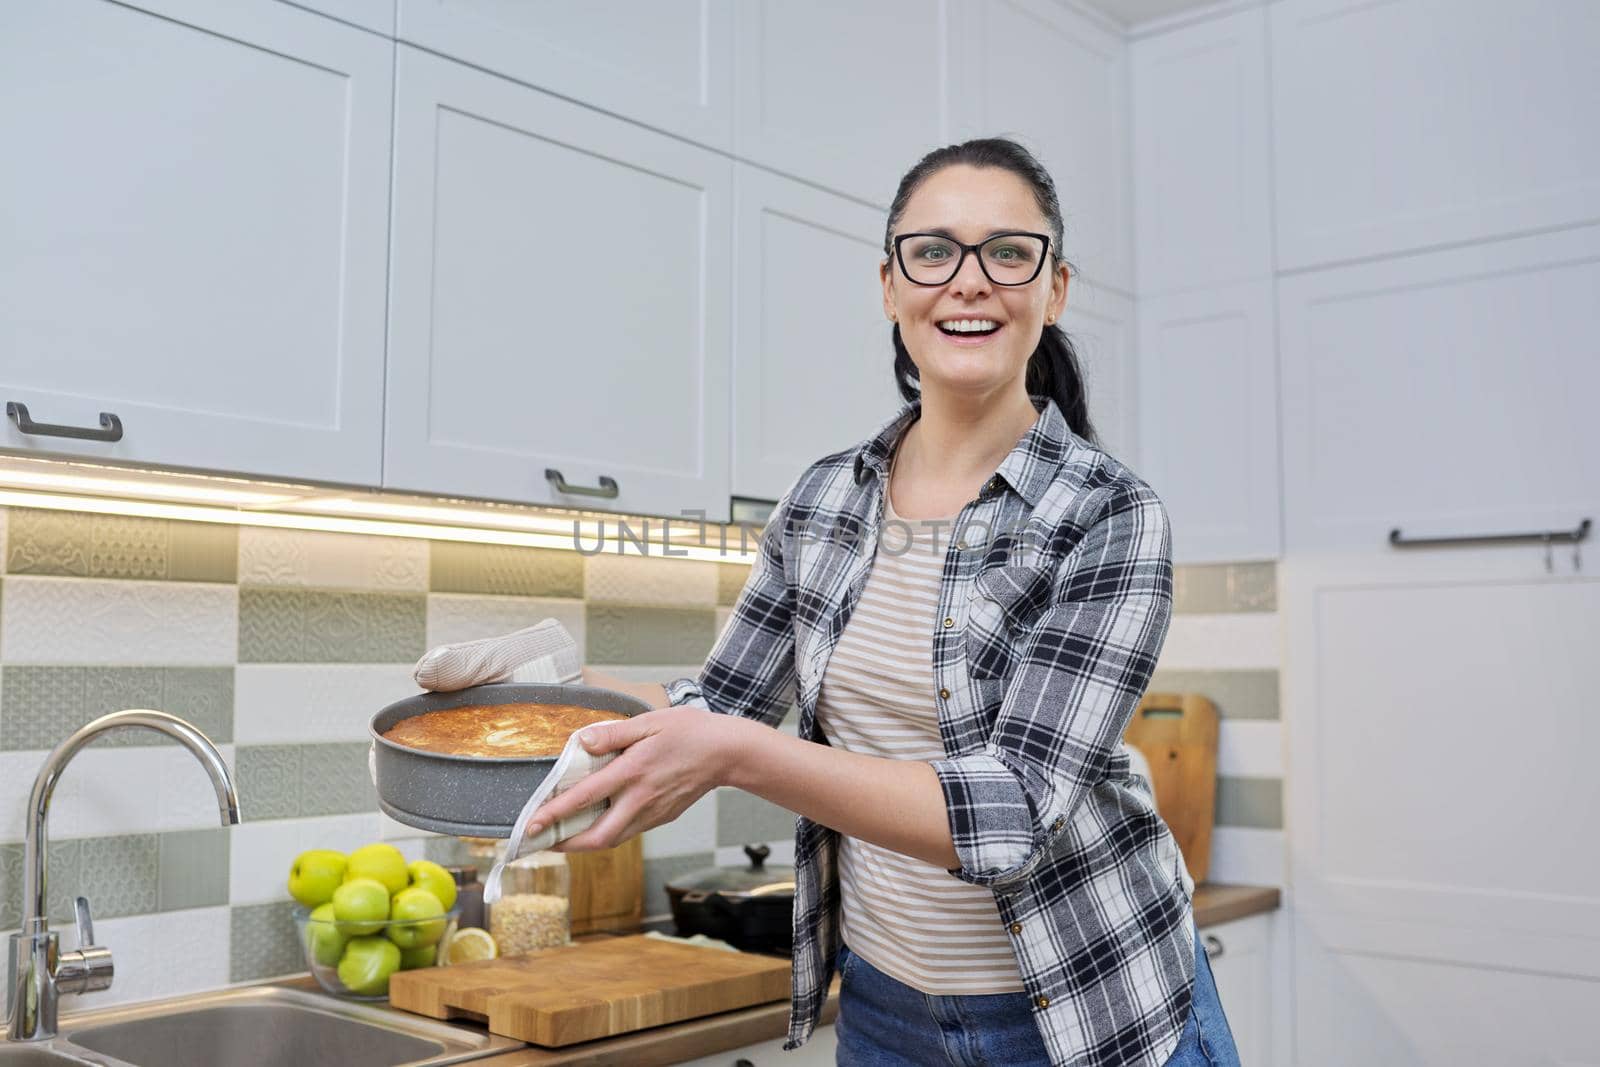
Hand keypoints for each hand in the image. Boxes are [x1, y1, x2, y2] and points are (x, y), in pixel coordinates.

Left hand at [526, 706, 740, 851]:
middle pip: (597, 837)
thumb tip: (581, 741)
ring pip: (613, 839)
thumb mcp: (649, 722)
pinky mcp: (662, 817)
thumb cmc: (690, 732)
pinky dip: (608, 833)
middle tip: (541, 842)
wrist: (727, 752)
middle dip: (565, 846)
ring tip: (563, 837)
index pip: (584, 798)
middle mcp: (640, 799)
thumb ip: (612, 734)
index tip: (531, 824)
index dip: (554, 813)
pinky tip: (597, 823)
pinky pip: (629, 831)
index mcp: (632, 772)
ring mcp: (653, 812)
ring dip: (584, 843)